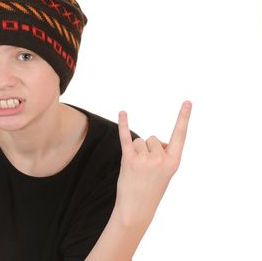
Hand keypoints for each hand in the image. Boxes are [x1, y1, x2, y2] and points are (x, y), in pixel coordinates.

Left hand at [114, 101, 191, 227]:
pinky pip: (125, 137)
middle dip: (146, 150)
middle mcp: (161, 158)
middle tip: (144, 170)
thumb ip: (163, 153)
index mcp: (174, 161)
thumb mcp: (166, 172)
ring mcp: (145, 159)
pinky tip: (122, 112)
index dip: (184, 117)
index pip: (180, 135)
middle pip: (151, 138)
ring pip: (138, 141)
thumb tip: (151, 139)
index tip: (188, 101)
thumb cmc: (151, 188)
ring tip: (136, 170)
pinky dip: (123, 124)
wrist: (137, 208)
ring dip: (135, 152)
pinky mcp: (129, 160)